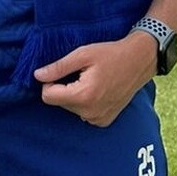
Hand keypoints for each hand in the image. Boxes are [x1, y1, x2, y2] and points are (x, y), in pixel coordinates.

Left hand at [33, 33, 155, 126]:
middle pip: (59, 102)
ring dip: (74, 94)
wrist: (139, 61)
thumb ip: (58, 67)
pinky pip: (83, 113)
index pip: (48, 96)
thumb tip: (37, 76)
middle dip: (64, 87)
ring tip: (91, 79)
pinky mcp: (104, 121)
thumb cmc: (111, 54)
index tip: (62, 70)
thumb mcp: (82, 54)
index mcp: (83, 96)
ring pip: (71, 108)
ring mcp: (98, 119)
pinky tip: (98, 89)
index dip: (49, 82)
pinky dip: (85, 102)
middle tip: (81, 73)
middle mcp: (90, 113)